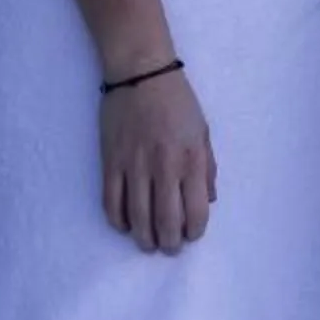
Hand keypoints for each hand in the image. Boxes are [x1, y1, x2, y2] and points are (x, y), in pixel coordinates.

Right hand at [99, 67, 215, 254]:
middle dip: (169, 243)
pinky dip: (118, 221)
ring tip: (148, 243)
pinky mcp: (110, 162)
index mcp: (191, 158)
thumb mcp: (203, 130)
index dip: (195, 231)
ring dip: (144, 238)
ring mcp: (134, 166)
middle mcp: (164, 167)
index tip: (192, 236)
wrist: (140, 72)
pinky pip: (111, 202)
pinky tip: (125, 225)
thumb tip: (209, 200)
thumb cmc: (177, 100)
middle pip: (166, 222)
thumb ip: (208, 167)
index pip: (196, 210)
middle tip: (169, 248)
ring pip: (137, 218)